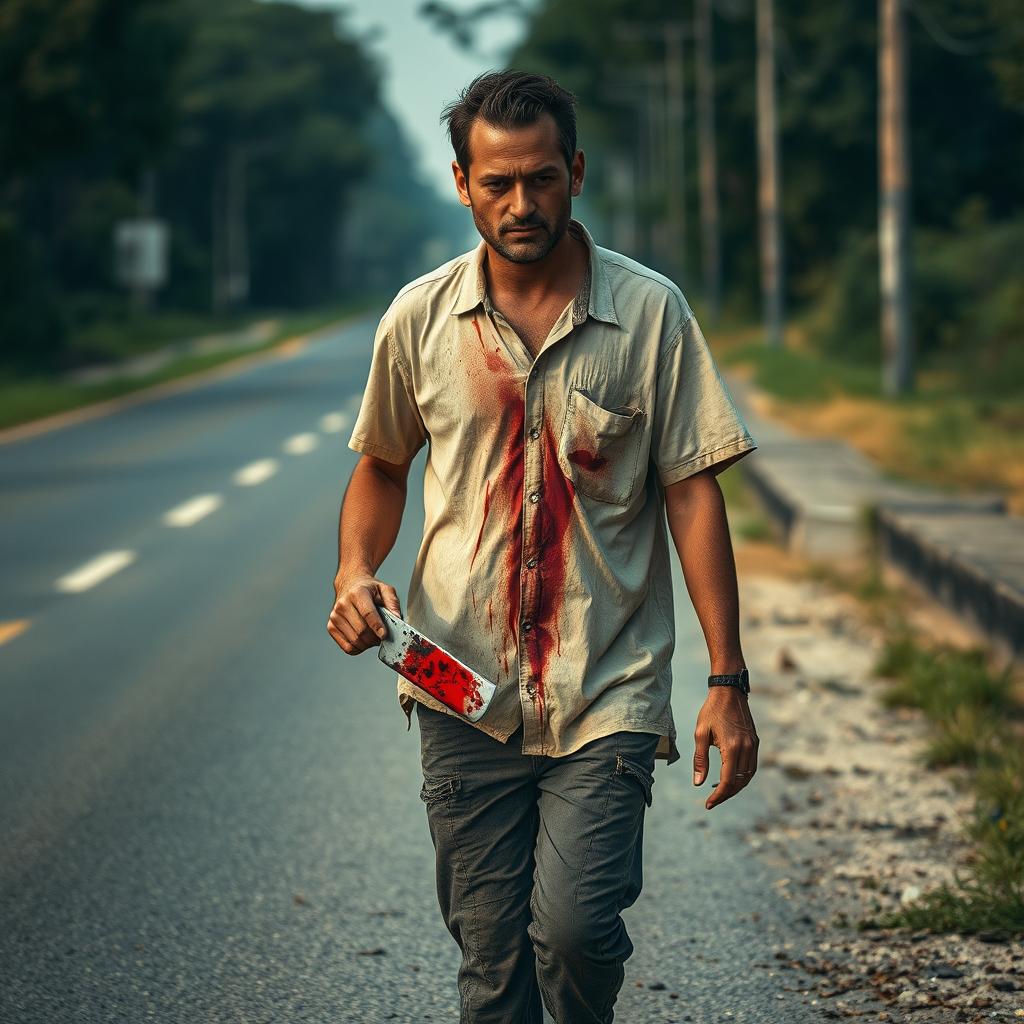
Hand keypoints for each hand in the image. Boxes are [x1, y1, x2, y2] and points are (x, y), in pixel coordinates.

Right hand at [327, 571, 401, 655]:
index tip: (384, 635)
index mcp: (357, 593)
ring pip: (354, 641)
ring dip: (367, 644)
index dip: (377, 627)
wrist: (349, 585)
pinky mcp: (331, 627)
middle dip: (375, 638)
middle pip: (361, 630)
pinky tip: (364, 641)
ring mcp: (335, 616)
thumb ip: (393, 603)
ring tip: (373, 638)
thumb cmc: (369, 589)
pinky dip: (358, 648)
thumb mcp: (384, 589)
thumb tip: (396, 618)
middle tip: (382, 637)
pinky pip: (347, 647)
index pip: (368, 614)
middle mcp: (343, 604)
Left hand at [693, 686, 758, 809]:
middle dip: (726, 794)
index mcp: (732, 747)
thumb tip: (698, 783)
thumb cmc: (711, 710)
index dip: (718, 795)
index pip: (727, 781)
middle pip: (739, 782)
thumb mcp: (700, 733)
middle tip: (712, 800)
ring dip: (736, 787)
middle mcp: (746, 748)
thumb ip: (700, 759)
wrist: (729, 691)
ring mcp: (753, 745)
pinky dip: (742, 777)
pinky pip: (752, 766)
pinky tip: (730, 777)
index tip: (708, 804)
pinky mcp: (755, 742)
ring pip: (748, 776)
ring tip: (720, 791)